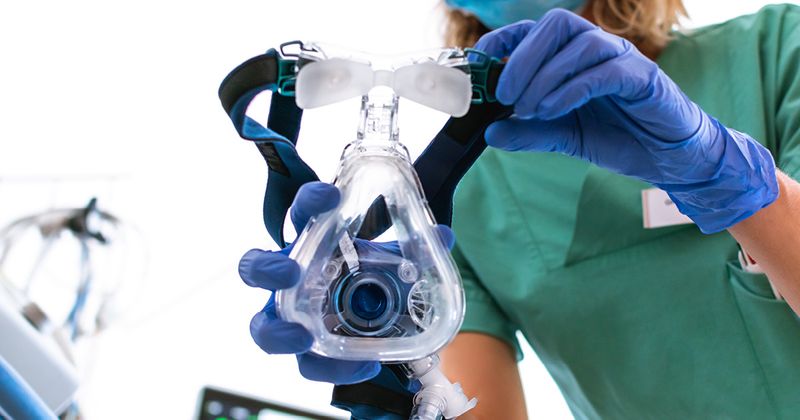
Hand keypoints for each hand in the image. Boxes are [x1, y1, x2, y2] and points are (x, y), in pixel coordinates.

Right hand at [238, 182, 455, 383]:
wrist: (360, 313)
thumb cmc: (362, 274)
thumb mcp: (387, 258)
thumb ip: (412, 249)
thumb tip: (442, 236)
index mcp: (310, 243)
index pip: (301, 213)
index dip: (311, 201)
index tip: (332, 196)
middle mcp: (289, 277)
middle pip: (254, 266)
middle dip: (267, 268)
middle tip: (291, 271)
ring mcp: (287, 315)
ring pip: (261, 325)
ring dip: (277, 331)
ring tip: (303, 337)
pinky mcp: (301, 350)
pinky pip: (306, 365)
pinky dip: (332, 368)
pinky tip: (363, 366)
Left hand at [478, 9, 777, 232]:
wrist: (667, 158)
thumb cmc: (619, 137)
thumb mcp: (563, 137)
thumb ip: (528, 133)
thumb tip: (490, 133)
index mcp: (573, 56)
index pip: (534, 31)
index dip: (503, 40)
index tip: (479, 63)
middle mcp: (596, 49)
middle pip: (554, 25)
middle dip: (522, 57)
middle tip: (504, 95)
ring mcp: (620, 58)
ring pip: (579, 44)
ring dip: (545, 76)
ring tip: (529, 110)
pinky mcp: (642, 76)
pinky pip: (604, 70)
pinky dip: (571, 89)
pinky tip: (553, 110)